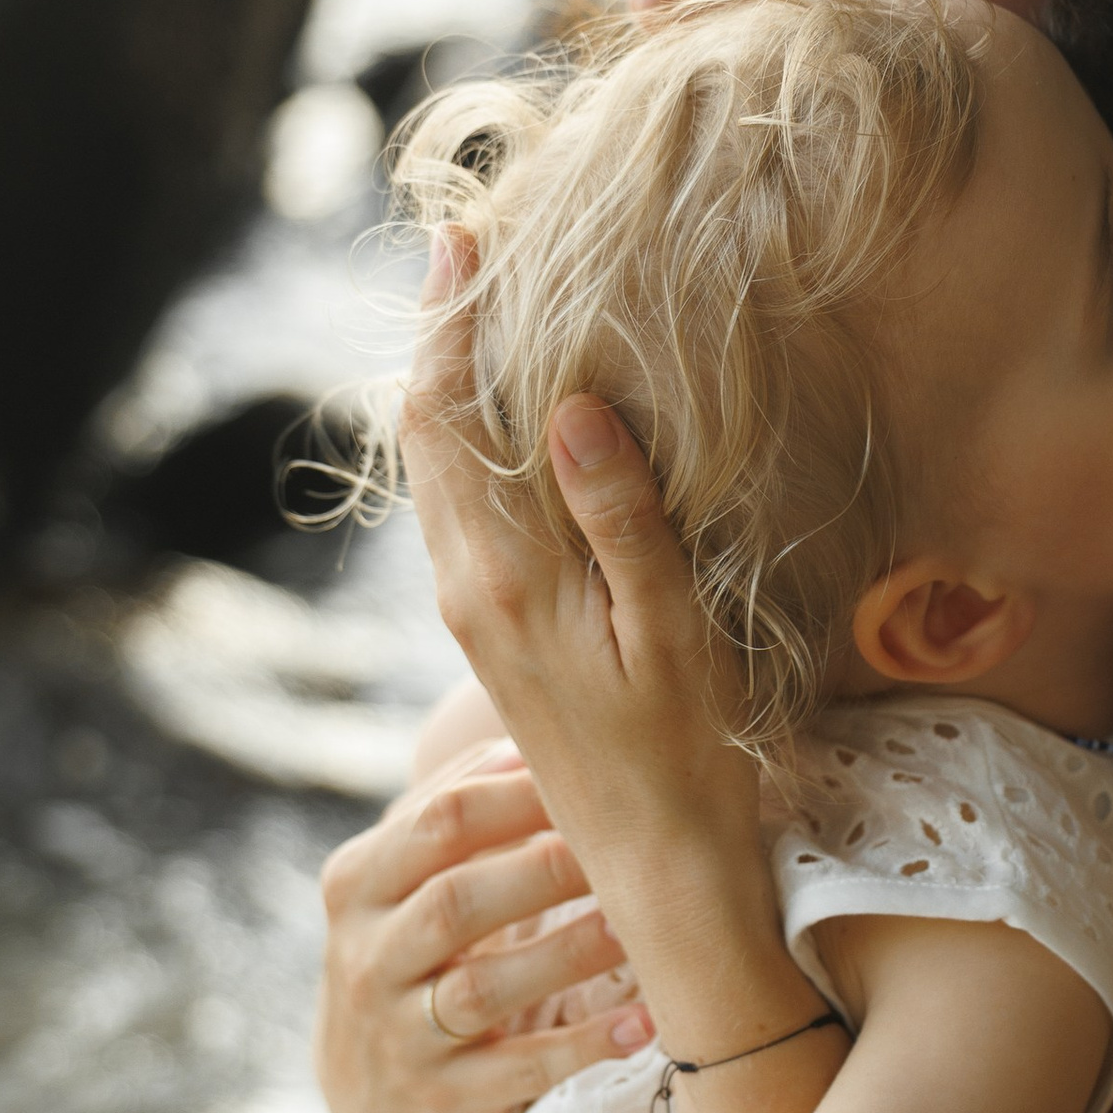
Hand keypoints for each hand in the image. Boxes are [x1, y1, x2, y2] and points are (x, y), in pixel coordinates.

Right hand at [313, 739, 652, 1112]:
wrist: (366, 1087)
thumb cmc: (413, 946)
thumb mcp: (405, 877)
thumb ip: (455, 804)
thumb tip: (530, 732)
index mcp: (359, 882)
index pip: (438, 822)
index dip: (522, 796)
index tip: (601, 774)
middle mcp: (366, 956)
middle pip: (456, 902)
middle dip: (547, 870)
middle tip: (630, 845)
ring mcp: (398, 1033)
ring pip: (482, 988)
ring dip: (567, 954)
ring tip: (637, 926)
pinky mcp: (440, 1099)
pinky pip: (518, 1069)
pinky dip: (583, 1045)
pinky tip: (645, 1023)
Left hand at [397, 235, 771, 956]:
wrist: (653, 873)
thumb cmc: (687, 760)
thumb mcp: (675, 633)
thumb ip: (621, 518)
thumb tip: (571, 404)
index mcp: (504, 577)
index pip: (450, 418)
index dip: (452, 322)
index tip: (463, 238)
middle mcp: (469, 587)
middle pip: (425, 432)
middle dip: (441, 337)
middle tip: (468, 252)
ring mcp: (474, 614)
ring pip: (436, 473)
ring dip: (452, 390)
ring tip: (483, 314)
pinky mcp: (494, 633)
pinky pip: (460, 512)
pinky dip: (472, 445)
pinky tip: (511, 425)